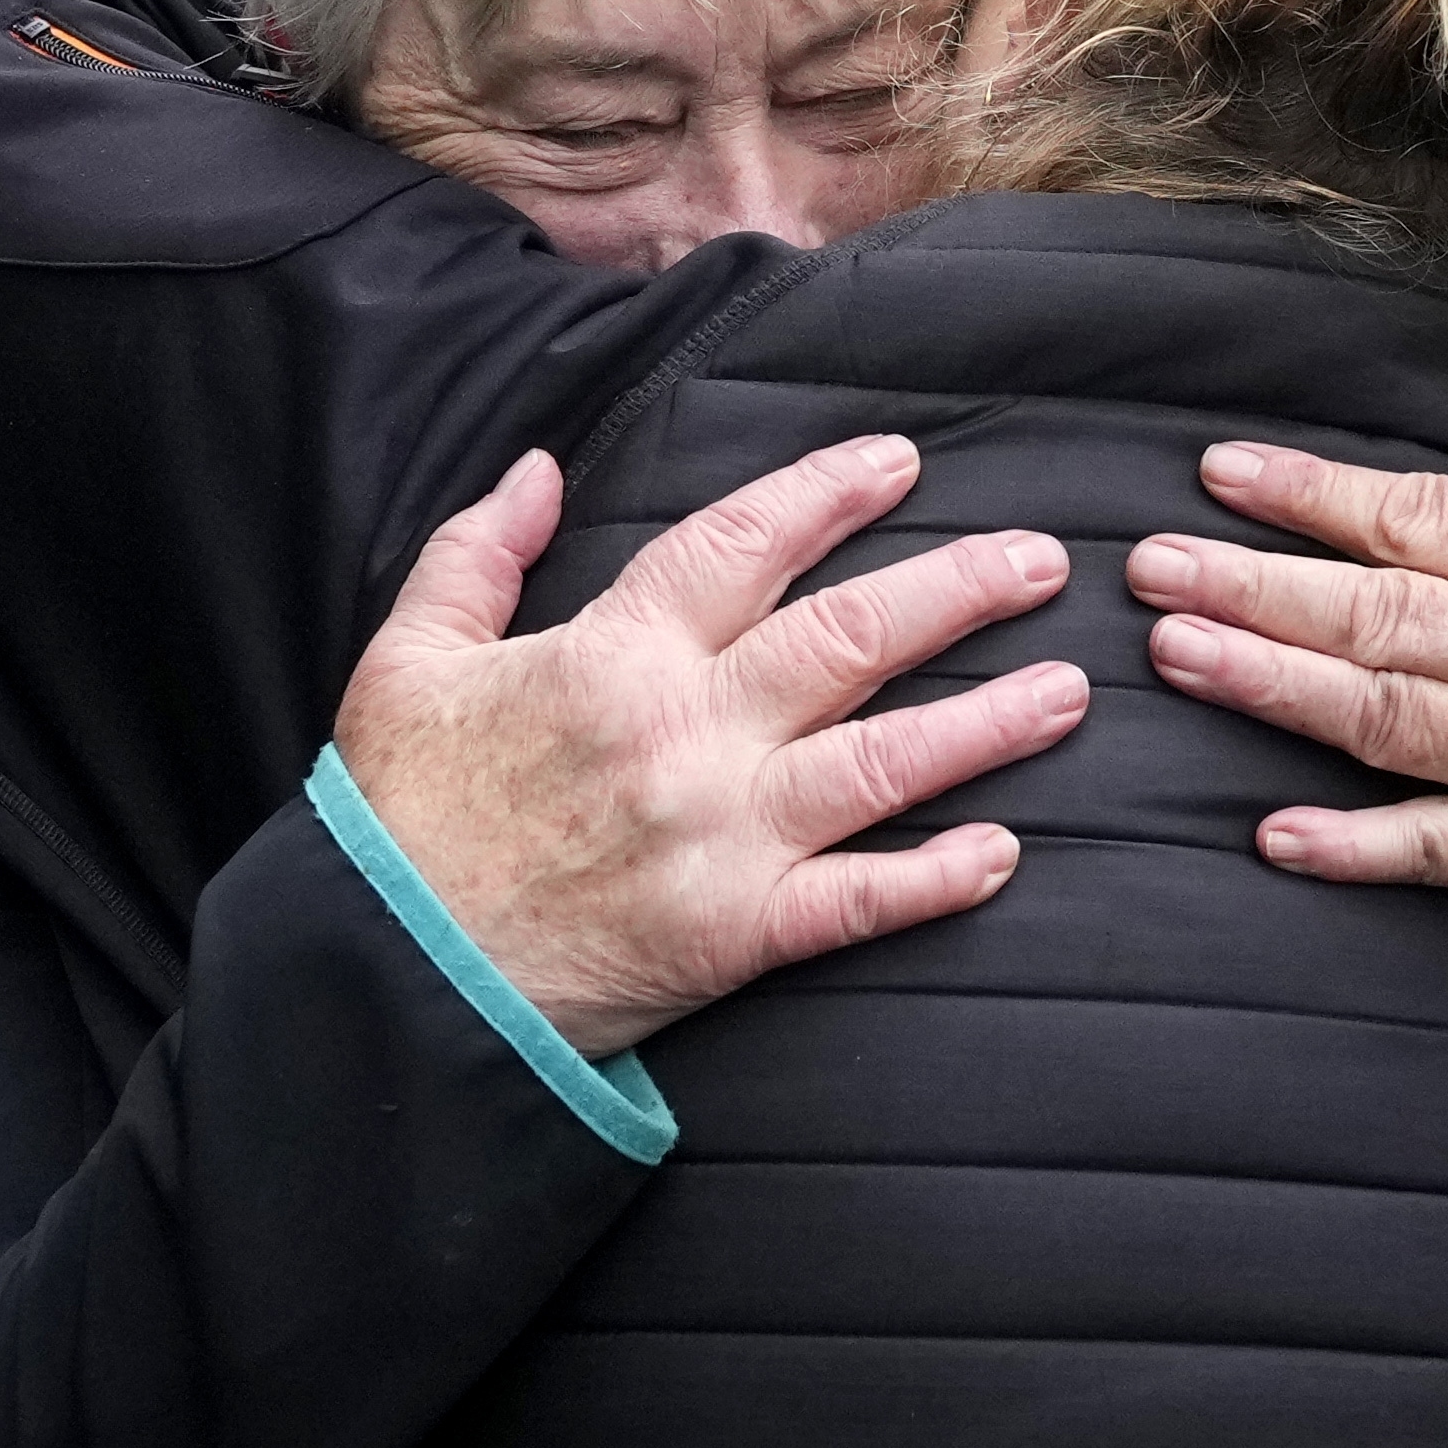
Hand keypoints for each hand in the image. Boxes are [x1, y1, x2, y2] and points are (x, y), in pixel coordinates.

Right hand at [336, 436, 1088, 1056]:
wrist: (380, 984)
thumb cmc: (395, 822)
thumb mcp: (405, 662)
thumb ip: (475, 555)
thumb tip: (539, 469)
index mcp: (611, 657)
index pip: (744, 546)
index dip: (828, 495)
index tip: (901, 463)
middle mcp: (684, 735)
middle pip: (848, 639)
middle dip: (957, 590)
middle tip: (1042, 561)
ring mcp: (719, 838)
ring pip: (881, 762)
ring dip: (986, 724)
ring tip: (1068, 691)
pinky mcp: (732, 936)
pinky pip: (855, 904)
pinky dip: (934, 881)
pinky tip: (1003, 853)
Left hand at [1136, 340, 1447, 918]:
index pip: (1419, 518)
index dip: (1314, 494)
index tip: (1221, 472)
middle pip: (1382, 615)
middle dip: (1259, 587)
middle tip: (1152, 567)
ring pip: (1389, 720)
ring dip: (1277, 689)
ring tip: (1180, 656)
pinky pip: (1435, 851)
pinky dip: (1356, 846)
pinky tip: (1276, 834)